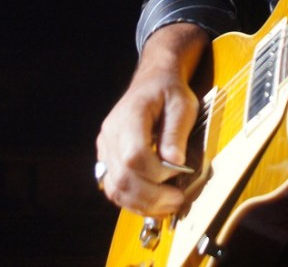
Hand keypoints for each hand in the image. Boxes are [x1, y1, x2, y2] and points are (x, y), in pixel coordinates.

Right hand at [95, 22, 209, 214]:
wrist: (153, 81)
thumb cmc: (168, 92)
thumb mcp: (182, 105)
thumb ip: (176, 132)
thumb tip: (175, 162)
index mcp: (129, 116)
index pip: (134, 155)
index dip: (156, 172)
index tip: (179, 172)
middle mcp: (111, 134)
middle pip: (122, 177)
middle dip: (152, 196)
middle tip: (177, 201)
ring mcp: (105, 148)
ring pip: (115, 188)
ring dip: (142, 204)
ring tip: (168, 206)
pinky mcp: (108, 159)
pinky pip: (114, 188)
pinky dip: (133, 202)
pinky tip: (154, 204)